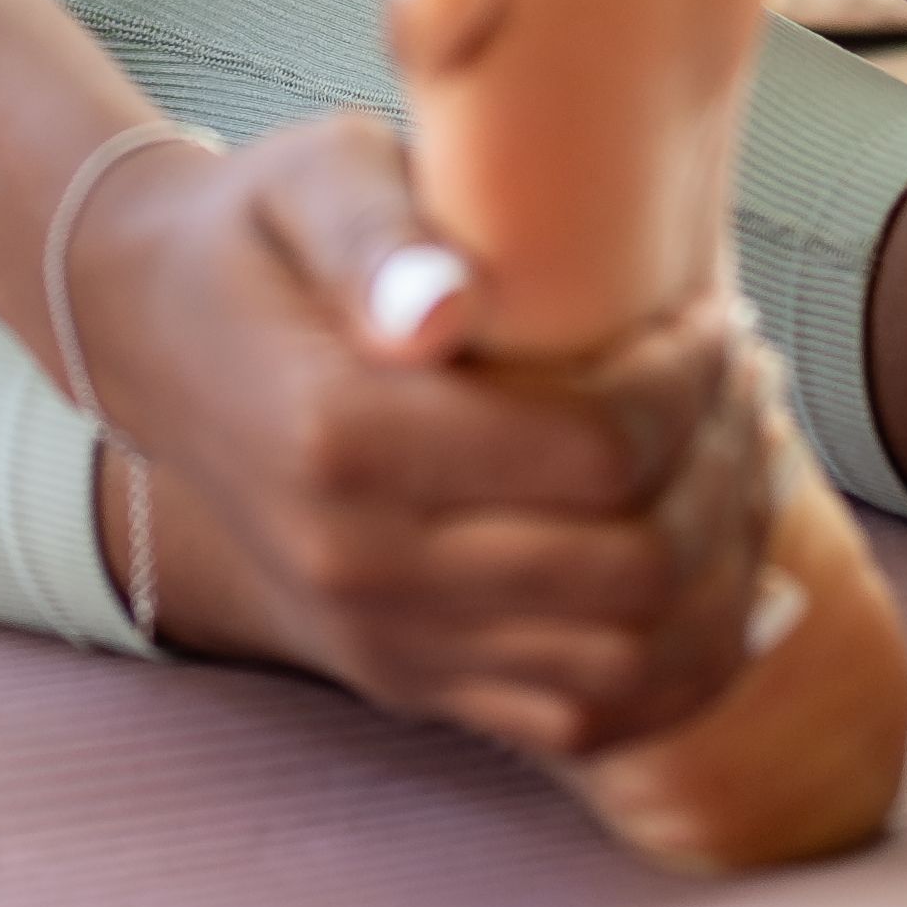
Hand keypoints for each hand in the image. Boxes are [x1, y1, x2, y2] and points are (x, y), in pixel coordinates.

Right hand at [70, 110, 776, 756]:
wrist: (159, 336)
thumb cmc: (264, 234)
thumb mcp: (308, 181)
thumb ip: (375, 236)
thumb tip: (442, 308)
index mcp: (339, 438)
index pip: (594, 452)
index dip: (691, 386)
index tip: (711, 315)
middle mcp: (359, 566)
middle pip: (633, 569)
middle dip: (727, 468)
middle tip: (747, 375)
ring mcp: (383, 641)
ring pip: (629, 669)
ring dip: (727, 570)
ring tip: (746, 460)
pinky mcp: (406, 681)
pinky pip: (583, 725)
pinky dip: (685, 669)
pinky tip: (731, 581)